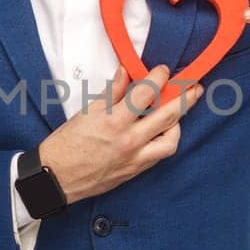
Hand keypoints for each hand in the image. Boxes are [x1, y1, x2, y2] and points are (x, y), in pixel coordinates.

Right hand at [37, 63, 202, 204]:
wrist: (56, 178)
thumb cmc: (66, 145)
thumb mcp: (85, 112)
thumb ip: (111, 92)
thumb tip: (126, 73)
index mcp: (114, 121)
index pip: (146, 92)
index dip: (159, 77)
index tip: (163, 70)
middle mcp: (129, 140)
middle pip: (169, 115)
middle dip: (185, 98)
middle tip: (194, 87)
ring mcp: (135, 158)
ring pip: (171, 140)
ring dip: (179, 123)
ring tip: (179, 113)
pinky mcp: (135, 171)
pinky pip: (159, 155)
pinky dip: (166, 140)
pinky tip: (164, 131)